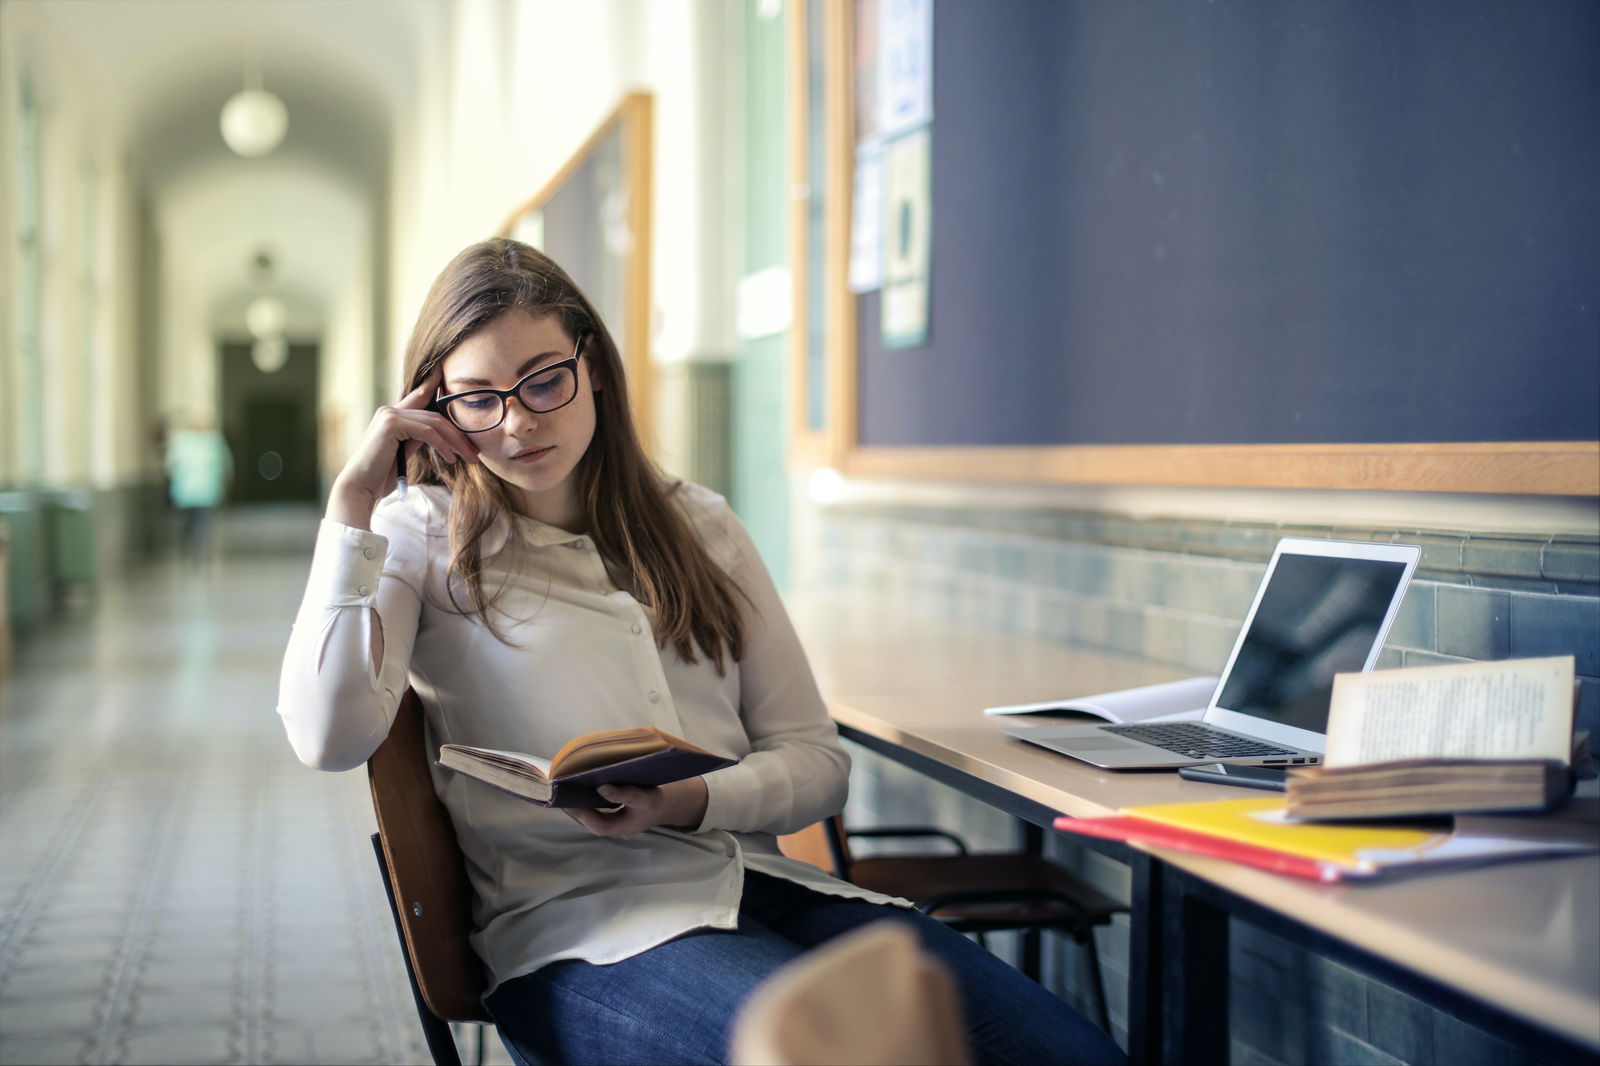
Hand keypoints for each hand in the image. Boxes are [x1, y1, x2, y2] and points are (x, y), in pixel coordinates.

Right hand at [327, 366, 480, 528]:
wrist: (361, 487)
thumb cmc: (380, 476)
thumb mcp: (404, 452)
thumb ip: (417, 438)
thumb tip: (438, 434)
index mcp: (392, 415)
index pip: (419, 396)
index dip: (434, 384)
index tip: (449, 375)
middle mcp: (390, 410)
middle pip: (435, 416)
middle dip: (459, 434)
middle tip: (475, 452)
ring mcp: (390, 415)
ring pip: (435, 423)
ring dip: (456, 442)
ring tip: (470, 458)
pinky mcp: (391, 424)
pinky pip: (427, 432)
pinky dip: (443, 445)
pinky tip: (451, 458)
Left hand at [564, 778, 708, 839]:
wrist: (664, 808)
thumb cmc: (654, 799)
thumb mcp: (643, 794)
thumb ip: (623, 792)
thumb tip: (600, 787)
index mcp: (629, 824)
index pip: (603, 823)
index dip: (589, 812)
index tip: (578, 797)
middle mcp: (621, 831)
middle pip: (596, 826)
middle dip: (578, 813)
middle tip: (563, 797)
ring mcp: (618, 830)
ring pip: (594, 824)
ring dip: (579, 812)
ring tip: (565, 797)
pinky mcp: (614, 825)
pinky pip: (597, 819)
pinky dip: (586, 811)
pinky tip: (576, 800)